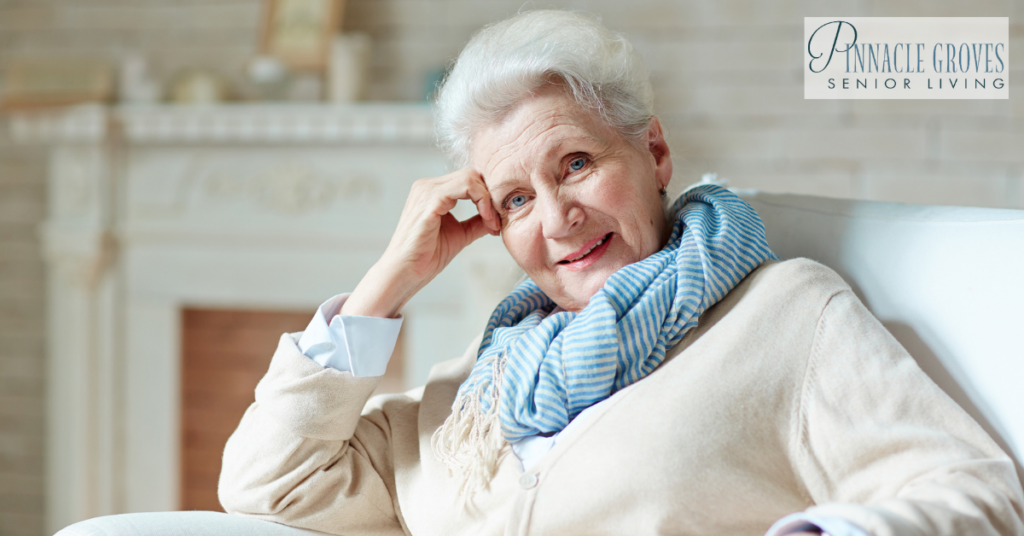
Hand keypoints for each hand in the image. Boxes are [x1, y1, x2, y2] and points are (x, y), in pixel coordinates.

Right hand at [341, 169, 501, 317]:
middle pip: (472, 175)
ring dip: (488, 199)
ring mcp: (427, 190)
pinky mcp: (430, 200)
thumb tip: (497, 216)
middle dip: (490, 197)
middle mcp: (427, 186)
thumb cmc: (426, 257)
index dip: (487, 198)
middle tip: (496, 223)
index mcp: (432, 192)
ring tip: (491, 223)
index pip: (469, 180)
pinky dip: (482, 202)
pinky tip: (486, 220)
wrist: (406, 272)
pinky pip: (466, 186)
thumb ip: (477, 222)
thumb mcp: (460, 234)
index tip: (495, 223)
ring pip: (471, 177)